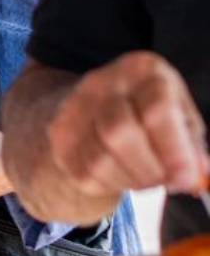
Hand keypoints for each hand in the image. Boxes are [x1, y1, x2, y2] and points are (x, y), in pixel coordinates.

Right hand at [46, 52, 206, 201]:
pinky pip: (85, 174)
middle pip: (120, 134)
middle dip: (149, 169)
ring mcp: (74, 107)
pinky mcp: (59, 135)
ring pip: (99, 160)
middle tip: (166, 182)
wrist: (94, 107)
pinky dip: (110, 185)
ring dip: (130, 180)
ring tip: (145, 177)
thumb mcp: (178, 116)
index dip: (174, 151)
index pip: (156, 110)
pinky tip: (121, 174)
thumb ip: (191, 145)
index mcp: (141, 70)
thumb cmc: (148, 113)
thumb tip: (198, 176)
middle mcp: (102, 82)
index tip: (187, 179)